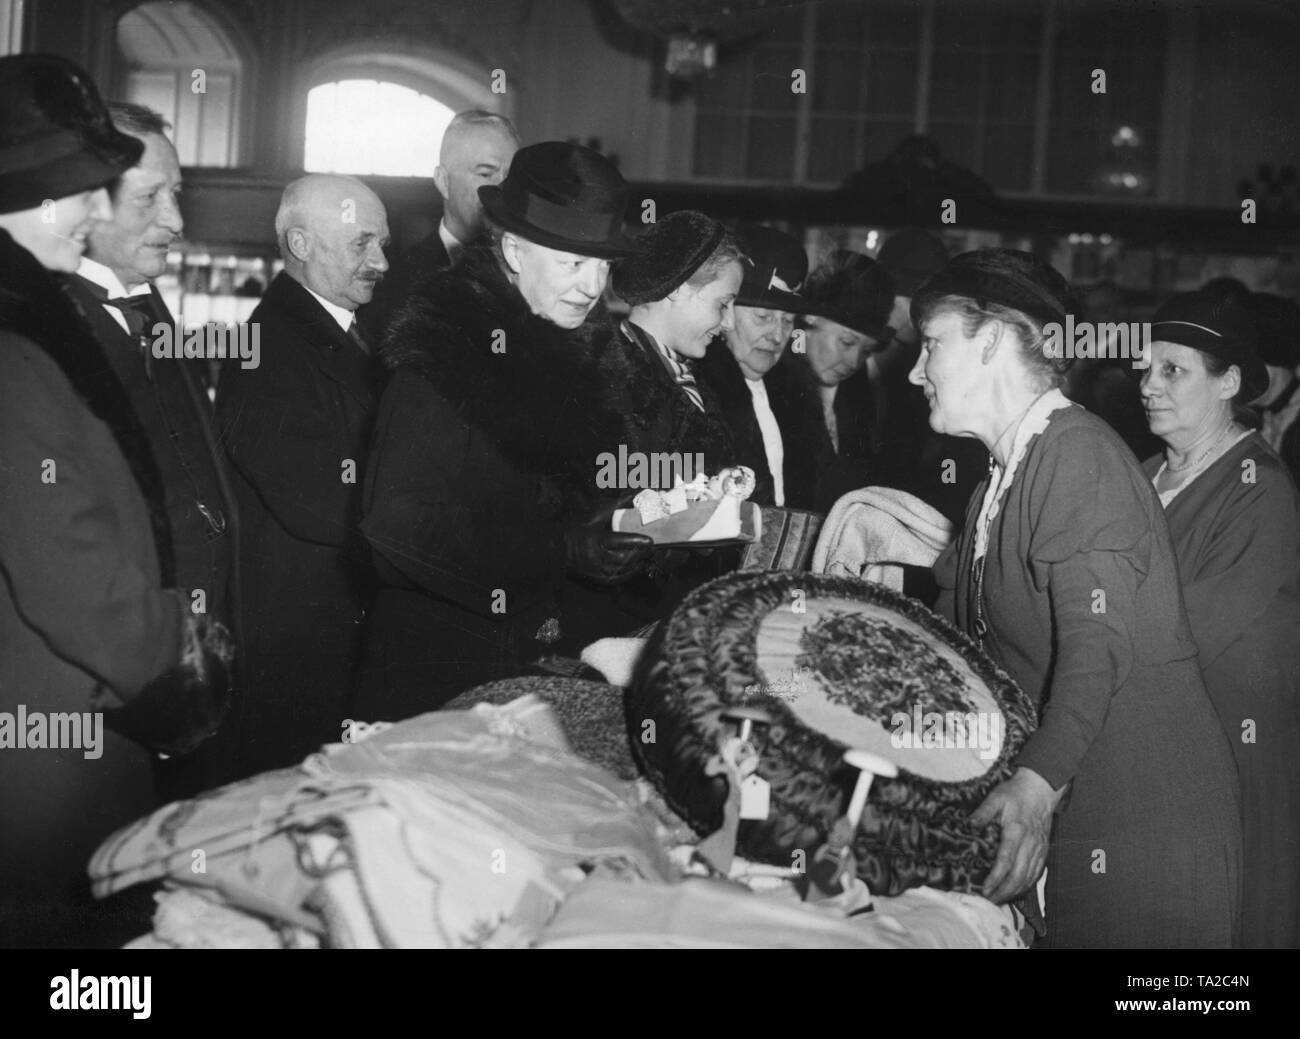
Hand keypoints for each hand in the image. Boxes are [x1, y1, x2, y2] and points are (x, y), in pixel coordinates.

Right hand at [565, 505, 653, 585]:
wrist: (558, 549)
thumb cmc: (578, 530)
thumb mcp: (594, 517)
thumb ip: (613, 509)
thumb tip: (632, 497)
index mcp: (595, 539)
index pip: (620, 541)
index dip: (637, 541)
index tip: (650, 540)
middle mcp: (596, 556)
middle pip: (624, 557)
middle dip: (641, 554)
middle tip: (652, 548)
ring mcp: (597, 570)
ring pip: (623, 569)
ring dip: (638, 564)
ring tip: (647, 557)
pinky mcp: (597, 578)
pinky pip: (617, 579)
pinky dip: (629, 574)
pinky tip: (637, 567)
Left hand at [969, 767, 1059, 904]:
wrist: (1041, 788)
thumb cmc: (1016, 792)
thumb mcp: (996, 797)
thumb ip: (983, 812)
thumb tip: (969, 825)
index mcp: (1017, 831)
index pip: (1006, 861)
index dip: (996, 878)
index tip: (985, 889)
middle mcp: (1030, 843)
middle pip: (1019, 875)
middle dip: (1004, 891)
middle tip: (989, 900)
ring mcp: (1039, 848)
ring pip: (1029, 877)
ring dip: (1015, 891)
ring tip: (999, 899)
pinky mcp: (1044, 849)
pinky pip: (1037, 872)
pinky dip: (1027, 885)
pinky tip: (1017, 890)